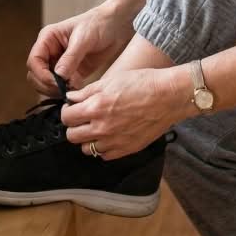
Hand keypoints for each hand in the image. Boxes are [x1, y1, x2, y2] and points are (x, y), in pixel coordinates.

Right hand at [26, 3, 133, 96]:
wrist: (116, 25)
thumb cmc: (98, 24)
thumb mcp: (84, 39)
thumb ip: (71, 57)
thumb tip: (59, 76)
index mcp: (47, 39)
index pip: (34, 61)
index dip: (41, 75)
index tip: (56, 83)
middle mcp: (50, 51)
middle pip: (35, 75)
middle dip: (47, 85)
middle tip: (64, 90)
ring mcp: (60, 63)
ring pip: (46, 83)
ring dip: (55, 90)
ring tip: (72, 89)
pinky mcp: (71, 72)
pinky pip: (62, 86)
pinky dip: (67, 91)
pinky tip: (78, 89)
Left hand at [59, 67, 190, 160]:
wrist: (168, 96)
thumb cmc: (142, 83)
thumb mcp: (111, 80)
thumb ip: (87, 92)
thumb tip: (71, 98)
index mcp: (96, 107)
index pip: (66, 117)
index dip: (68, 111)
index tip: (73, 108)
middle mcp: (102, 127)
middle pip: (72, 136)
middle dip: (74, 126)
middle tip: (82, 119)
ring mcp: (114, 141)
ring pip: (86, 149)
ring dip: (88, 139)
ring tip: (96, 128)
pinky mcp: (126, 149)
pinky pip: (104, 155)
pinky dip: (103, 148)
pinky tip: (110, 136)